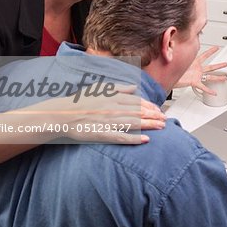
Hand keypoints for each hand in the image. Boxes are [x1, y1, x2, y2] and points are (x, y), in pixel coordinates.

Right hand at [8, 84, 166, 144]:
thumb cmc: (79, 101)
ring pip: (134, 123)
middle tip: (164, 119)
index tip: (158, 109)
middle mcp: (113, 108)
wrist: (62, 115)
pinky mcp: (103, 134)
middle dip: (154, 115)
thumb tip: (133, 87)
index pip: (137, 101)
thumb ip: (118, 88)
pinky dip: (135, 139)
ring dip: (150, 125)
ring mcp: (109, 121)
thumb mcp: (98, 89)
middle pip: (139, 112)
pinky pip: (122, 137)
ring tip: (161, 127)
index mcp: (112, 97)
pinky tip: (145, 140)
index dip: (150, 105)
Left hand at [175, 46, 226, 94]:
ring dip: (218, 77)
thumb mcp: (179, 58)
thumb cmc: (172, 68)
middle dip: (219, 65)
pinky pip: (203, 87)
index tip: (216, 47)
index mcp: (194, 62)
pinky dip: (208, 90)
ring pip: (210, 77)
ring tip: (225, 78)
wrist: (168, 77)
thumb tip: (178, 43)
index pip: (204, 55)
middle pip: (210, 67)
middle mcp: (197, 69)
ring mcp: (197, 76)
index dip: (211, 51)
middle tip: (225, 64)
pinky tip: (214, 92)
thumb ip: (181, 52)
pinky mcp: (194, 82)